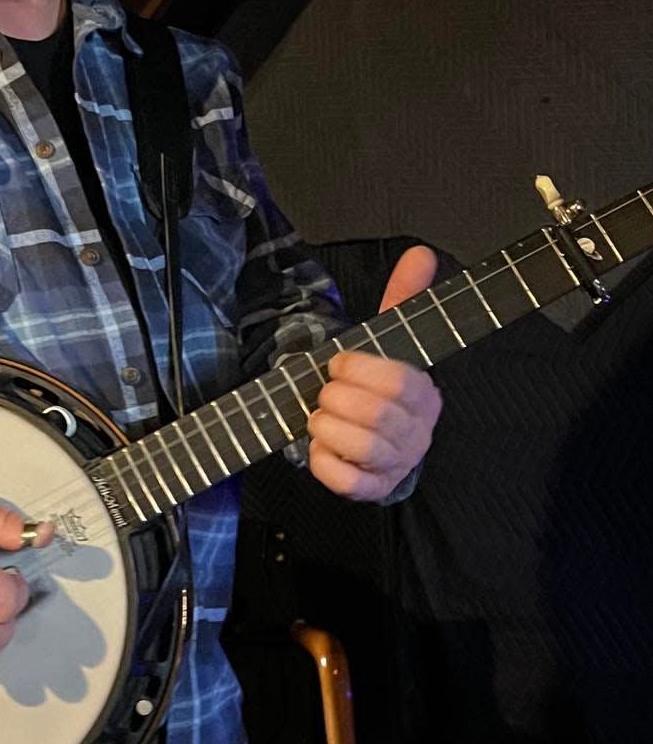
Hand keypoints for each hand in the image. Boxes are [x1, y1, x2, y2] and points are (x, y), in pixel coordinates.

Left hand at [306, 245, 442, 501]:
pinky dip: (322, 462)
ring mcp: (397, 465)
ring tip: (318, 416)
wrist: (372, 441)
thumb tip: (421, 253)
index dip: (361, 369)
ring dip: (327, 427)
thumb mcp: (388, 341)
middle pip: (378, 415)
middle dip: (337, 398)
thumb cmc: (376, 385)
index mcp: (426, 395)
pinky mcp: (372, 490)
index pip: (401, 380)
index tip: (338, 361)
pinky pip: (346, 481)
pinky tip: (317, 448)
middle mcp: (418, 433)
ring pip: (362, 448)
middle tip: (323, 391)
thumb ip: (403, 298)